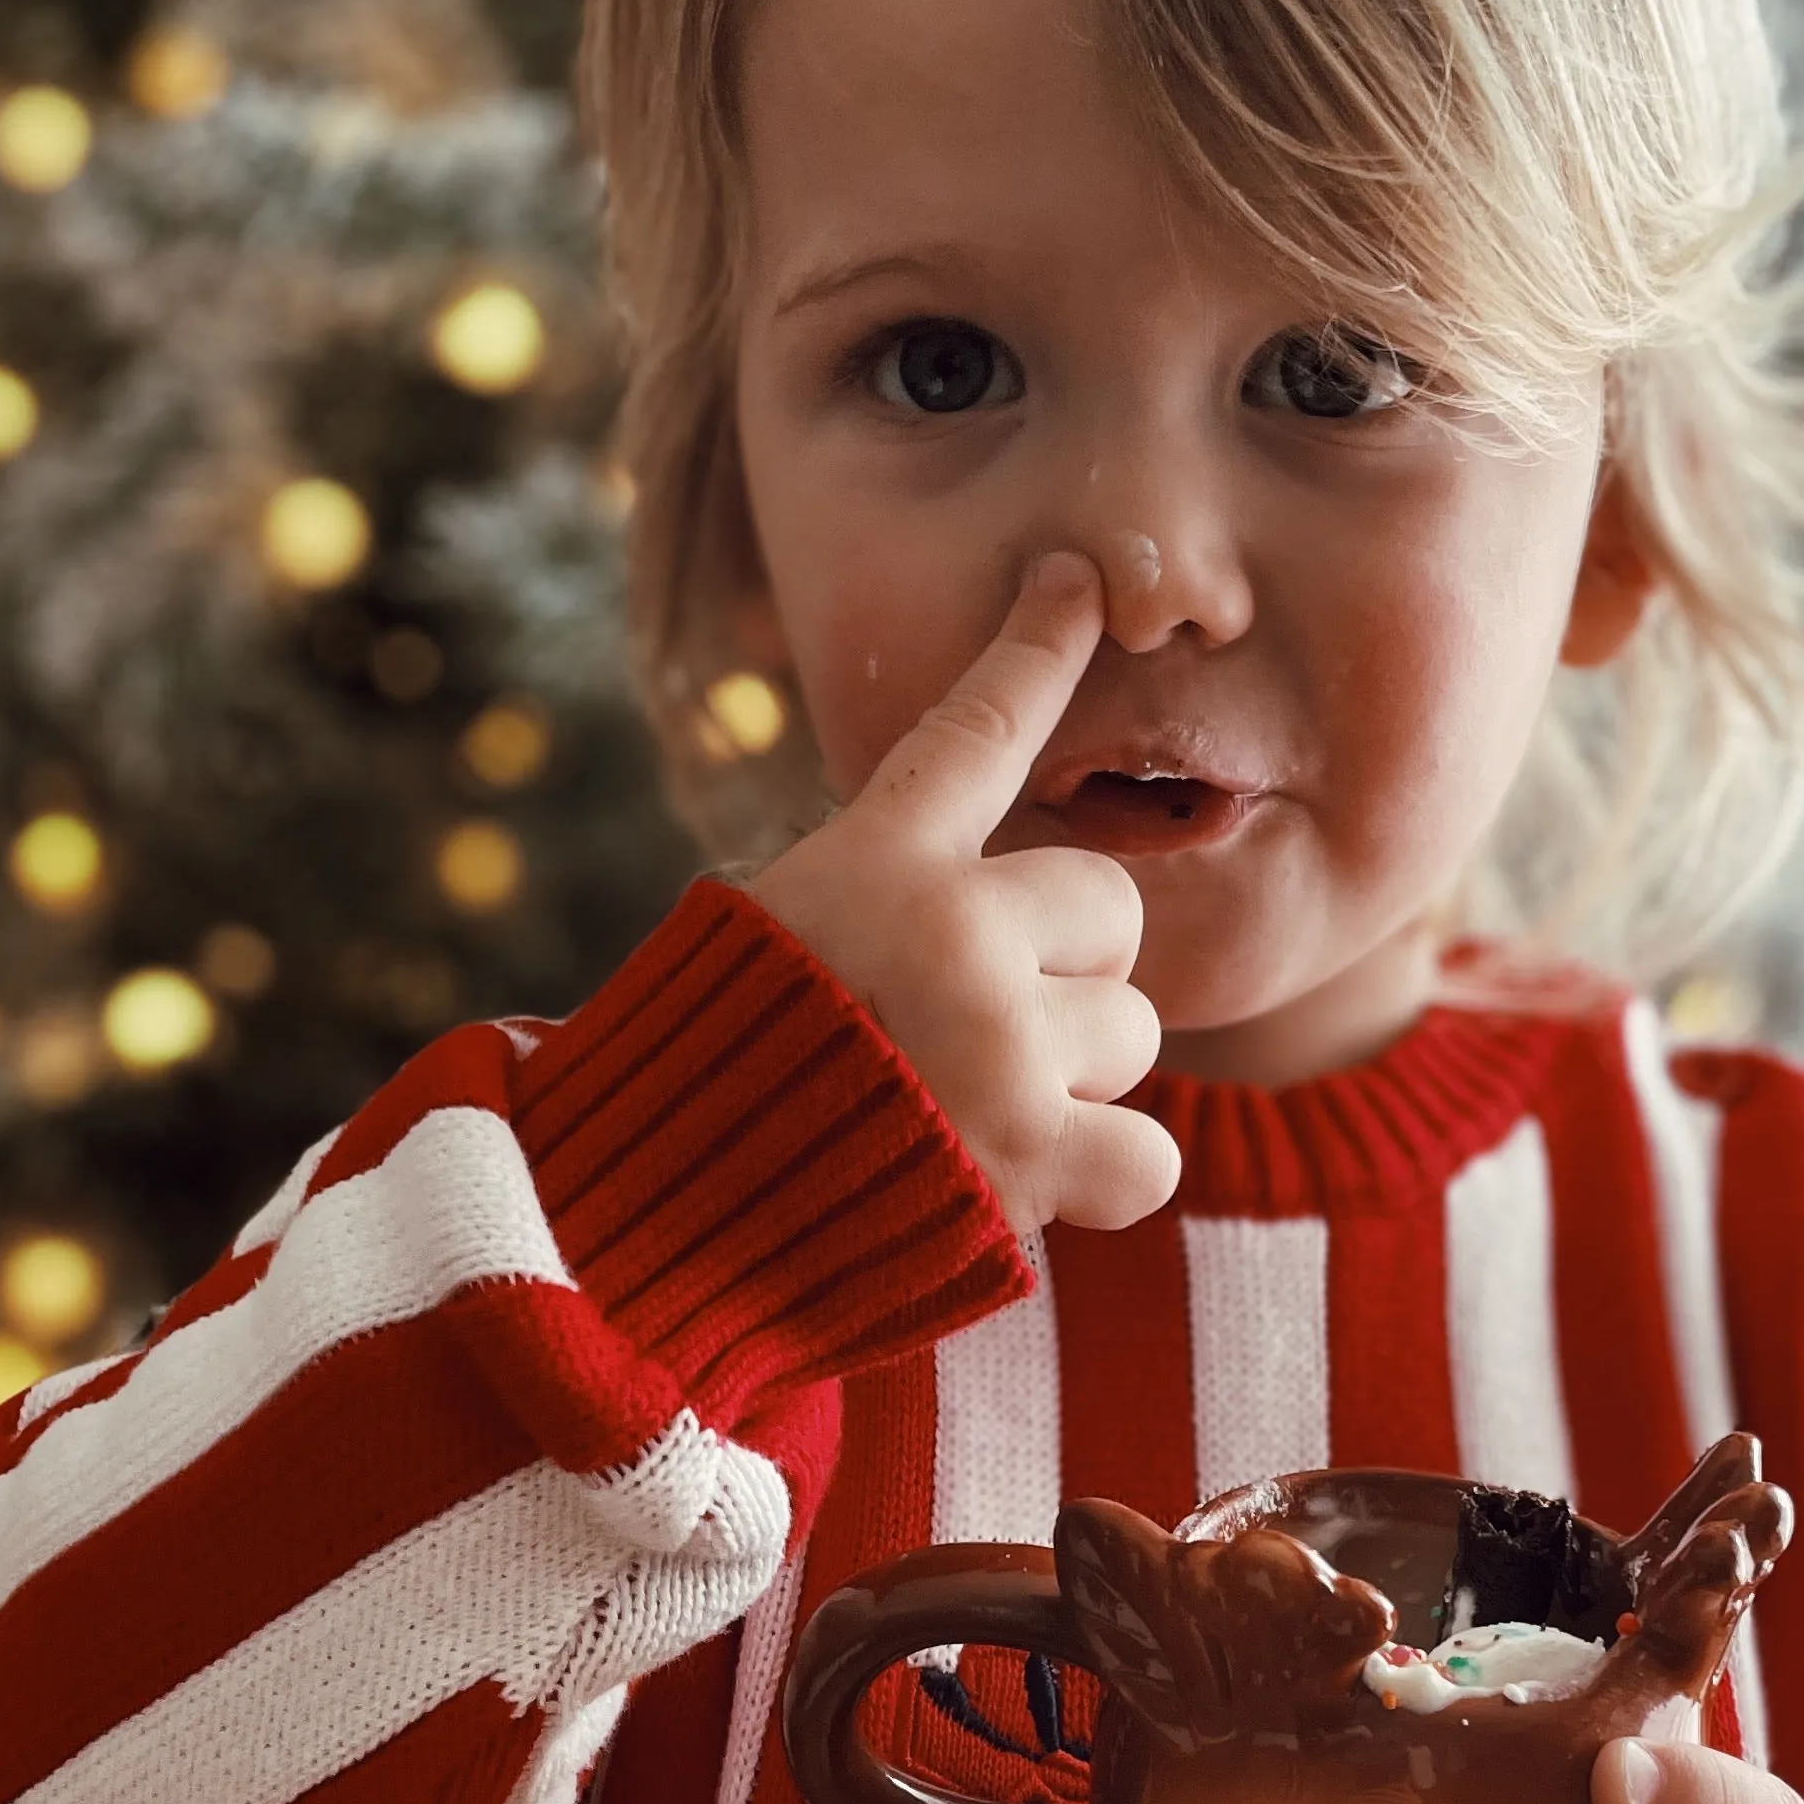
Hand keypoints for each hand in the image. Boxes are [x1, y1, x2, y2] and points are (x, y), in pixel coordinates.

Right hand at [746, 555, 1180, 1237]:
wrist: (653, 1224)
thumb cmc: (700, 1088)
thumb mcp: (758, 949)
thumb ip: (867, 910)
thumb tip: (968, 923)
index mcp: (872, 867)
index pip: (974, 732)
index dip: (1033, 649)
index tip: (1075, 580)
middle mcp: (952, 933)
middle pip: (1107, 909)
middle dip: (1065, 976)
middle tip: (971, 1040)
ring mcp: (999, 1042)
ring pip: (1132, 1035)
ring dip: (1072, 1085)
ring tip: (967, 1121)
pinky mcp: (1030, 1156)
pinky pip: (1150, 1156)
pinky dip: (1103, 1181)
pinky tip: (1027, 1186)